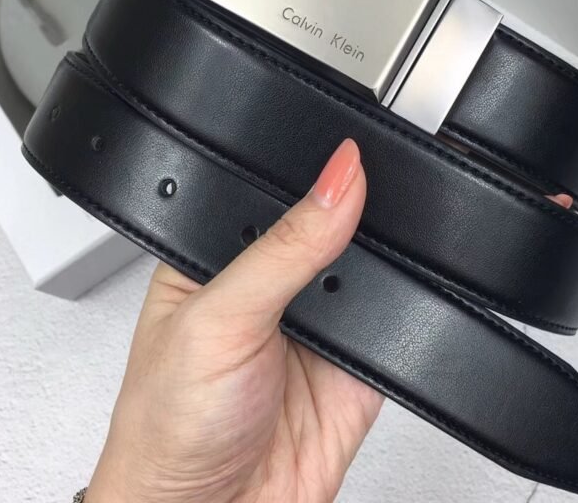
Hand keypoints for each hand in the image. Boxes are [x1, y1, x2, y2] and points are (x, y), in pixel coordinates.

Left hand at [85, 138, 381, 502]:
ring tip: (369, 273)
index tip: (352, 152)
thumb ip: (284, 248)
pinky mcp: (359, 360)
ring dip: (386, 263)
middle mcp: (274, 284)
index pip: (280, 190)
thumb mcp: (220, 319)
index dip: (315, 169)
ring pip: (374, 267)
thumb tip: (337, 180)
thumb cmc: (169, 427)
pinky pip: (399, 320)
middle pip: (335, 223)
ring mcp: (319, 322)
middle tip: (369, 209)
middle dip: (360, 213)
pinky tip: (389, 310)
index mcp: (223, 254)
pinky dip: (408, 310)